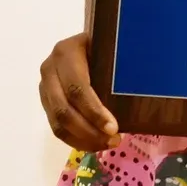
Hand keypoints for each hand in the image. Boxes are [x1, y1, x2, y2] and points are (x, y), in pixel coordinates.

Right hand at [39, 32, 119, 150]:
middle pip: (64, 110)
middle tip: (113, 140)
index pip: (77, 88)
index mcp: (66, 52)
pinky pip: (56, 128)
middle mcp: (50, 69)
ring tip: (107, 143)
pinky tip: (95, 143)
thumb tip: (141, 92)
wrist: (83, 42)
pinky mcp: (45, 101)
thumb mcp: (109, 47)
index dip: (94, 111)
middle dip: (89, 131)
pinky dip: (76, 140)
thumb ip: (117, 65)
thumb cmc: (103, 44)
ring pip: (58, 123)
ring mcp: (44, 87)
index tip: (113, 128)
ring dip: (83, 140)